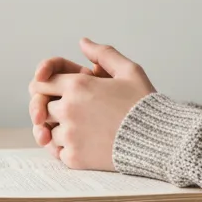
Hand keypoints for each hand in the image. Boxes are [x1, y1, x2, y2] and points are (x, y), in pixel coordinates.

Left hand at [28, 38, 154, 170]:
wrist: (161, 141)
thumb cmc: (145, 105)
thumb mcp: (130, 71)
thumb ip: (103, 54)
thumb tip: (83, 43)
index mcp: (78, 86)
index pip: (40, 82)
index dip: (44, 86)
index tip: (53, 91)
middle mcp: (68, 109)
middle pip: (42, 107)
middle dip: (51, 107)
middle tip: (69, 112)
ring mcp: (70, 135)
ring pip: (48, 131)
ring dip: (59, 129)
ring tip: (81, 128)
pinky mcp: (75, 158)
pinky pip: (57, 152)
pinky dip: (65, 149)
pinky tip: (83, 144)